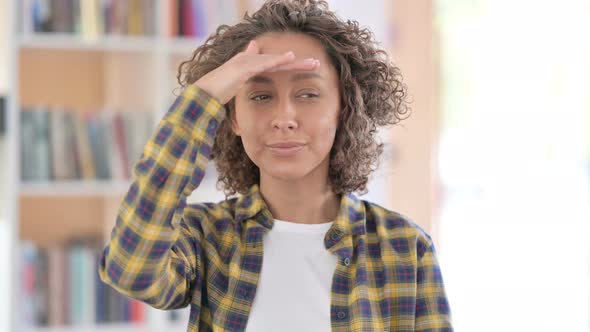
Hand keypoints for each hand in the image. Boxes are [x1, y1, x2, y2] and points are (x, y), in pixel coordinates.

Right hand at [193, 40, 319, 103]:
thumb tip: (247, 79)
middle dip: (298, 64)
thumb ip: (242, 87)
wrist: (200, 97)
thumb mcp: (234, 92)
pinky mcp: (240, 68)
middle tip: (317, 64)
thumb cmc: (215, 96)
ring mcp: (244, 64)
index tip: (308, 71)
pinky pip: (262, 64)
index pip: (275, 69)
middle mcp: (247, 63)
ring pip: (274, 61)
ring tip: (311, 62)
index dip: (292, 69)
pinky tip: (290, 57)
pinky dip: (276, 60)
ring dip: (293, 61)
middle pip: (278, 62)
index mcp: (249, 70)